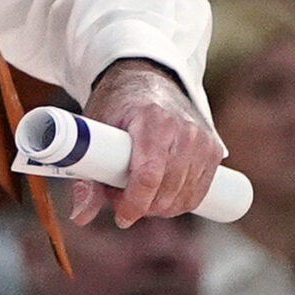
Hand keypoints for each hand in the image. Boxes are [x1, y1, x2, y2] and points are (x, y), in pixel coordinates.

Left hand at [73, 59, 222, 228]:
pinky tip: (161, 192)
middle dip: (142, 207)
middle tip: (122, 197)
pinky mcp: (213, 149)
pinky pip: (198, 194)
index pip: (148, 175)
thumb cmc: (119, 105)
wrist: (149, 77)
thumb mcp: (96, 128)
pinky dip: (179, 202)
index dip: (134, 203)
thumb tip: (80, 217)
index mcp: (152, 119)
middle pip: (166, 192)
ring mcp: (202, 140)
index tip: (121, 216)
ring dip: (159, 207)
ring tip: (139, 190)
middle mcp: (183, 129)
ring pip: (184, 198)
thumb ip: (87, 175)